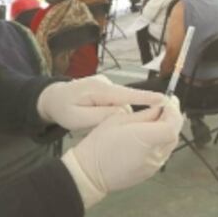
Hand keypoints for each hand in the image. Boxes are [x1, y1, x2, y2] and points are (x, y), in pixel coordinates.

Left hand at [37, 75, 165, 130]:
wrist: (53, 98)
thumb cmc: (63, 110)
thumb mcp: (77, 118)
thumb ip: (101, 116)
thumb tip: (123, 114)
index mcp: (99, 90)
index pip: (127, 94)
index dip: (146, 98)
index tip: (164, 100)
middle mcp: (106, 84)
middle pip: (128, 101)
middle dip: (136, 114)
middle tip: (143, 131)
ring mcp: (107, 85)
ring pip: (123, 103)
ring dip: (124, 117)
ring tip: (119, 132)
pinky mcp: (107, 90)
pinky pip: (118, 102)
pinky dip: (119, 113)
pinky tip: (112, 124)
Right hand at [62, 96, 183, 206]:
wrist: (90, 173)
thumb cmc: (98, 146)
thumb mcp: (118, 120)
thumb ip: (143, 114)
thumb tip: (158, 108)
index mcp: (145, 139)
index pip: (173, 125)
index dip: (173, 111)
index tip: (169, 102)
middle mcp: (153, 155)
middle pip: (174, 135)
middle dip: (172, 118)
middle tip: (166, 106)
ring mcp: (152, 166)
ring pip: (169, 145)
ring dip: (167, 130)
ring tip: (158, 119)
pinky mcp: (149, 172)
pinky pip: (161, 154)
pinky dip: (160, 142)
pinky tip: (150, 135)